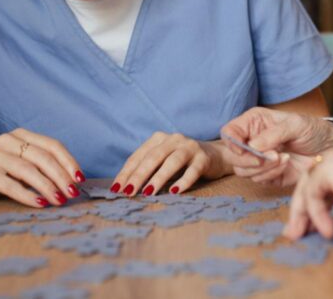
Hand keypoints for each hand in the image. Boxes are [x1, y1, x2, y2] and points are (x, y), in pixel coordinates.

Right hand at [0, 128, 84, 207]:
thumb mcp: (16, 161)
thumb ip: (37, 165)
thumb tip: (68, 182)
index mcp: (20, 135)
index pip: (52, 145)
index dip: (69, 162)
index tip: (80, 179)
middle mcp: (8, 140)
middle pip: (43, 157)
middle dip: (62, 177)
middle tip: (73, 193)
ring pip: (29, 170)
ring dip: (48, 187)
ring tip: (59, 200)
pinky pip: (11, 184)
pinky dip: (27, 195)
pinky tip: (38, 204)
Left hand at [112, 132, 227, 196]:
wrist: (216, 155)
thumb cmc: (183, 162)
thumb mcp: (163, 161)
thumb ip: (148, 169)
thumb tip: (125, 188)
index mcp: (159, 139)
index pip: (139, 156)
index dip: (126, 173)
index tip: (116, 189)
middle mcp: (173, 139)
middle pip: (153, 157)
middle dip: (139, 176)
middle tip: (128, 193)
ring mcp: (189, 147)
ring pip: (172, 162)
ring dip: (159, 178)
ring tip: (148, 192)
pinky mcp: (204, 158)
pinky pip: (192, 170)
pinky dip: (183, 181)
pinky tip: (174, 192)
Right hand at [220, 107, 332, 186]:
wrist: (329, 149)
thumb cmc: (312, 130)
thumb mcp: (294, 124)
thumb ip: (272, 134)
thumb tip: (251, 147)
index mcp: (253, 123)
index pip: (229, 132)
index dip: (231, 142)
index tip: (245, 149)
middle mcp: (252, 141)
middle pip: (232, 156)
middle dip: (250, 159)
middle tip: (271, 156)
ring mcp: (258, 159)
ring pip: (243, 171)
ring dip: (263, 168)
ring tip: (284, 158)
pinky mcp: (267, 175)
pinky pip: (258, 180)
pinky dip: (271, 174)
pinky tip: (286, 165)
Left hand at [284, 141, 332, 239]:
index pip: (327, 176)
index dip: (316, 202)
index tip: (310, 226)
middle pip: (312, 177)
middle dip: (301, 207)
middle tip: (295, 232)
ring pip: (307, 183)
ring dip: (302, 212)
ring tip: (302, 234)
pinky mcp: (332, 167)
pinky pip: (312, 192)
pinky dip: (315, 212)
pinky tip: (327, 230)